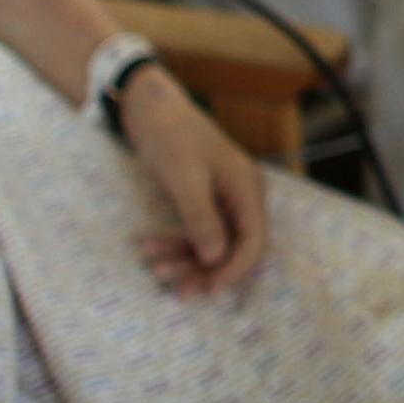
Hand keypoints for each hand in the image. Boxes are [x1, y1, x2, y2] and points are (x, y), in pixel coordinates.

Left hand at [122, 69, 268, 298]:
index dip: (235, 269)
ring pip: (211, 244)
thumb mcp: (184, 177)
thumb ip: (202, 218)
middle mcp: (240, 197)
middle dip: (207, 271)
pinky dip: (174, 244)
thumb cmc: (170, 136)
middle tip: (180, 292)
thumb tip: (216, 258)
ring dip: (185, 260)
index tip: (209, 290)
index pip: (254, 240)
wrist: (149, 110)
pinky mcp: (201, 202)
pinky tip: (148, 248)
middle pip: (234, 248)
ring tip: (155, 269)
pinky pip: (194, 233)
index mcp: (246, 188)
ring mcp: (221, 201)